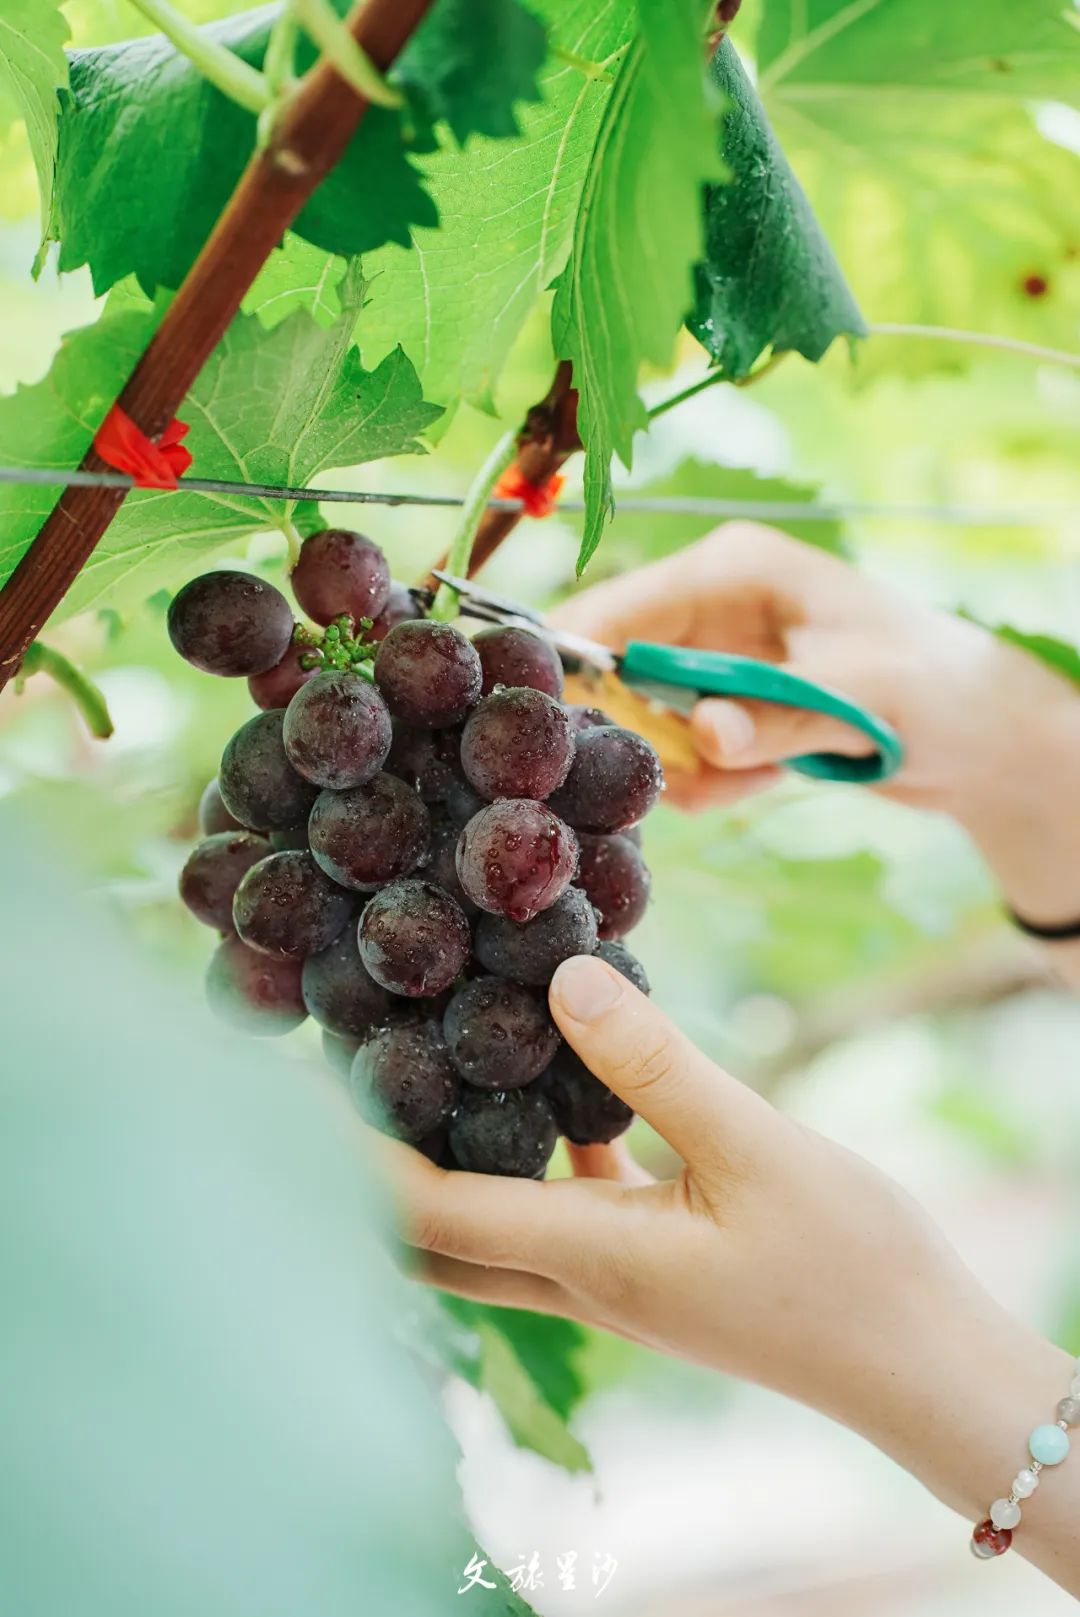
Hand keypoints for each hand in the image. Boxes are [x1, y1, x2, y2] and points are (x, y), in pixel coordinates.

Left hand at [384, 954, 1078, 1591]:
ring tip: (416, 1064)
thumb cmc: (851, 1269)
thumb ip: (655, 1066)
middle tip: (320, 1076)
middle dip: (358, 1165)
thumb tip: (563, 977)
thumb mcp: (758, 1150)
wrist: (920, 1364)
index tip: (280, 1085)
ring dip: (437, 1156)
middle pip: (424, 1232)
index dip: (340, 1152)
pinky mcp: (645, 1263)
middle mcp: (573, 1276)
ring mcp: (606, 1277)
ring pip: (483, 1219)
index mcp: (583, 1254)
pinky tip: (550, 1086)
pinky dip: (525, 1151)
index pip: (420, 1210)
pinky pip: (553, 1205)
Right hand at [556, 524, 1079, 965]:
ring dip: (686, 765)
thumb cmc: (932, 689)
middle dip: (638, 731)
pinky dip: (713, 779)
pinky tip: (762, 779)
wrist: (979, 736)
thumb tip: (703, 733)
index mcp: (731, 569)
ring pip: (646, 721)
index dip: (574, 660)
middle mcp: (711, 606)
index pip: (618, 606)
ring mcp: (715, 659)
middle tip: (680, 774)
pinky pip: (681, 752)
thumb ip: (776, 718)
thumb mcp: (859, 698)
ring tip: (750, 777)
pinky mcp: (726, 706)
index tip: (545, 721)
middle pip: (618, 669)